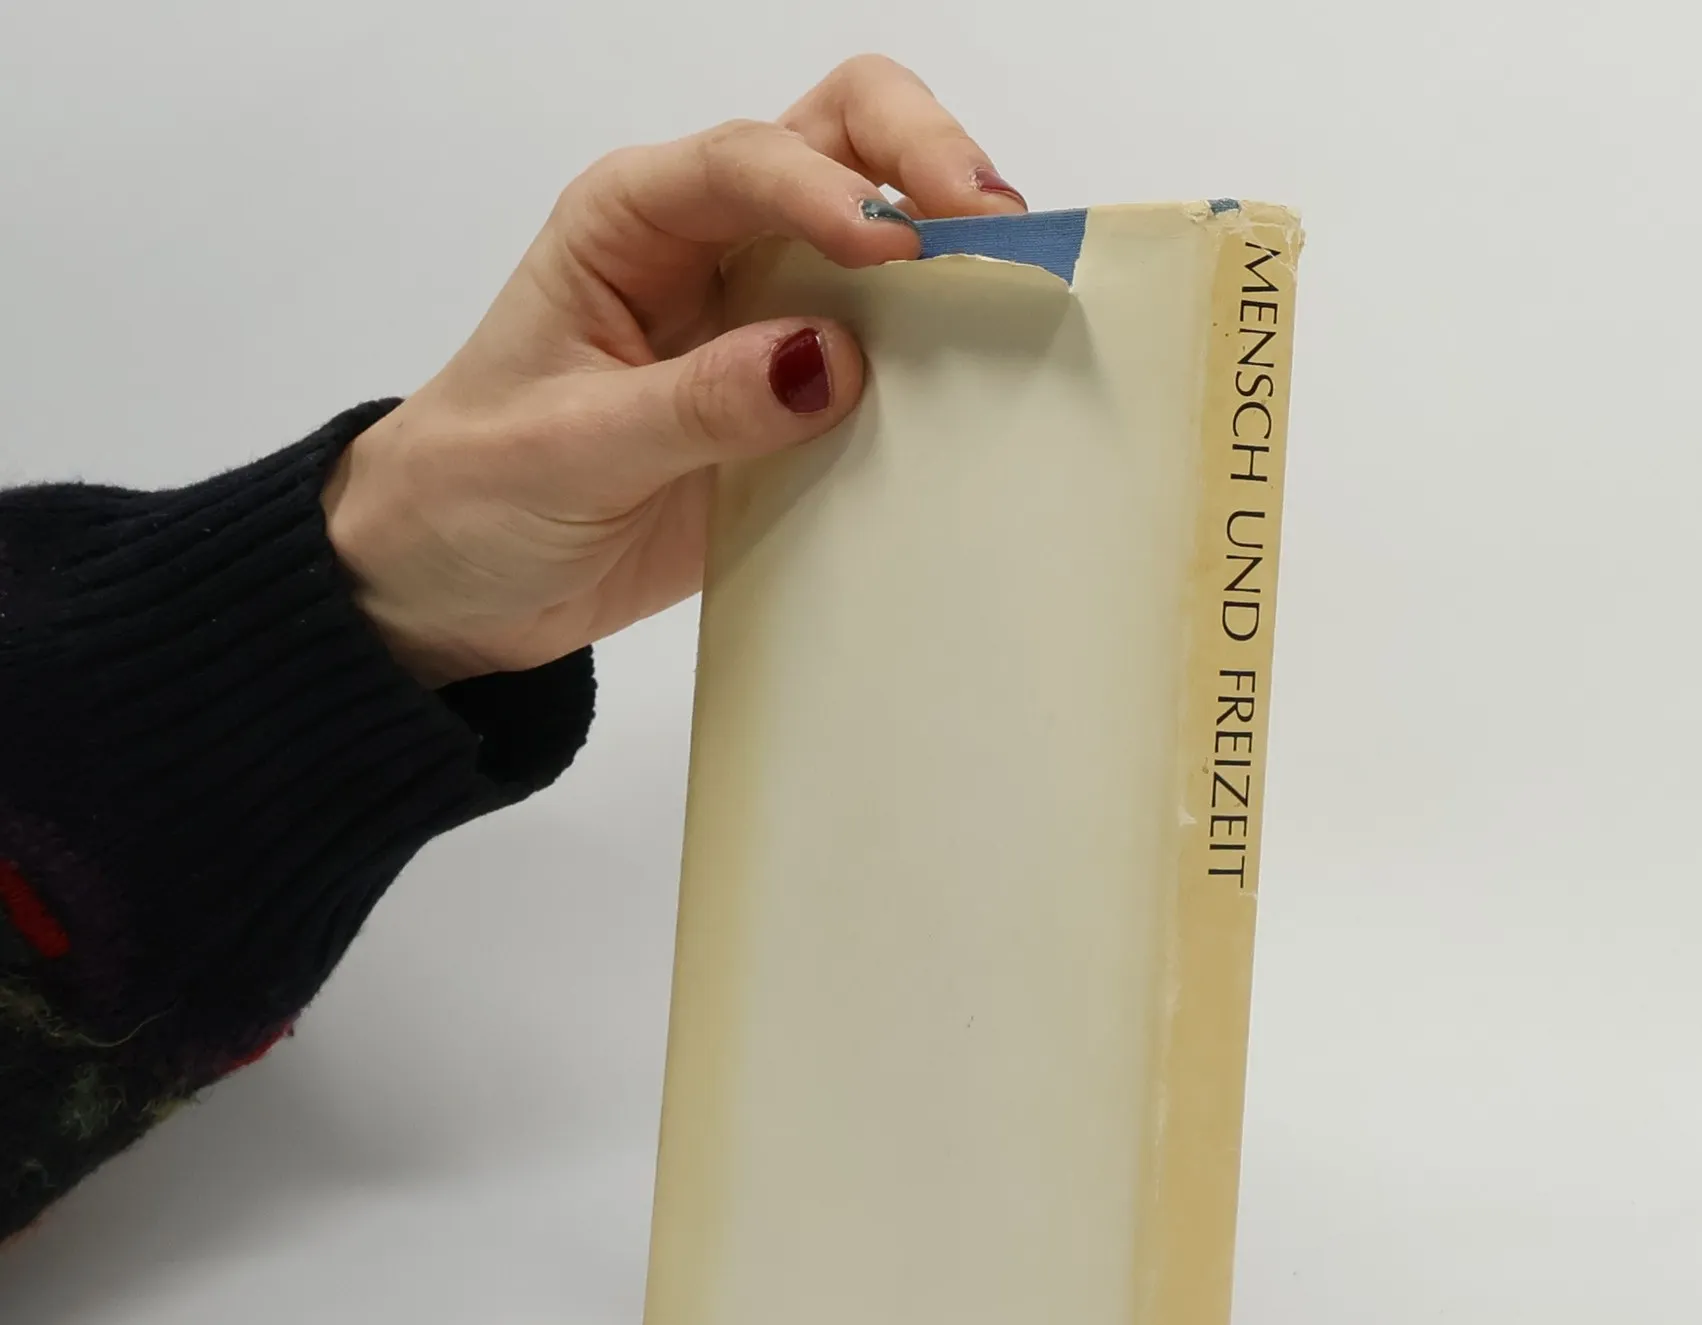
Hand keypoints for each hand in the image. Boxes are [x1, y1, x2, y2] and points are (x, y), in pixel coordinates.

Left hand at [321, 55, 1026, 686]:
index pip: (747, 162)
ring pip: (883, 238)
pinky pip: (889, 361)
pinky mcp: (798, 406)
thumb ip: (698, 404)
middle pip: (841, 138)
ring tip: (1018, 295)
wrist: (459, 586)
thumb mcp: (570, 451)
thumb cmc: (476, 492)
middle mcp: (711, 246)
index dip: (832, 191)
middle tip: (993, 226)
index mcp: (632, 223)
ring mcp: (765, 322)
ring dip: (953, 252)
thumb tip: (832, 360)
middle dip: (924, 160)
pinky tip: (985, 385)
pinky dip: (941, 358)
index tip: (898, 253)